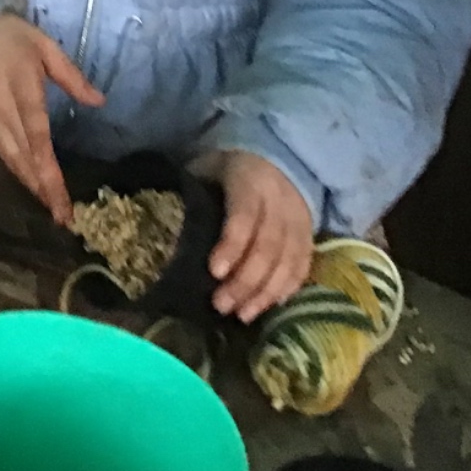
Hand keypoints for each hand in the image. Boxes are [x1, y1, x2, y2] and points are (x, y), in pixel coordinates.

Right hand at [0, 14, 103, 224]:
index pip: (36, 135)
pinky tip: (30, 184)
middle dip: (43, 188)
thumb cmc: (10, 37)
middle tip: (63, 217)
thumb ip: (72, 77)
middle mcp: (3, 110)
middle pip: (24, 156)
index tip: (60, 195)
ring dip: (30, 184)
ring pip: (11, 158)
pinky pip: (1, 151)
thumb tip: (99, 102)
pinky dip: (17, 170)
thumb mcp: (46, 47)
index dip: (47, 168)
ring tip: (51, 208)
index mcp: (21, 89)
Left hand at [201, 151, 314, 322]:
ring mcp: (299, 218)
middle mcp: (280, 200)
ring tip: (243, 315)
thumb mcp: (205, 168)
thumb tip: (160, 231)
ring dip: (266, 292)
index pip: (244, 215)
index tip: (214, 272)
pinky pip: (304, 265)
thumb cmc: (226, 168)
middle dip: (246, 281)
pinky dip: (288, 288)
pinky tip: (270, 306)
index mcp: (250, 180)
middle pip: (268, 245)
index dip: (232, 245)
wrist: (277, 155)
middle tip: (222, 305)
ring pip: (289, 260)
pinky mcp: (310, 234)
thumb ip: (190, 193)